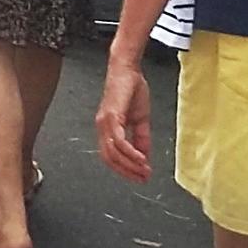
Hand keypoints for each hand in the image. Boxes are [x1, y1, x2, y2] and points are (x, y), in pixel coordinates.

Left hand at [95, 57, 151, 183]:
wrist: (127, 69)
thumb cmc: (131, 89)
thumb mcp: (140, 119)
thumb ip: (141, 137)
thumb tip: (145, 156)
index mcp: (107, 128)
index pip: (110, 157)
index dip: (124, 170)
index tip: (140, 177)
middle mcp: (103, 127)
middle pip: (109, 159)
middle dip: (127, 172)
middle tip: (143, 178)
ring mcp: (105, 122)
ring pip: (113, 153)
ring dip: (130, 165)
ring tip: (145, 171)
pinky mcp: (111, 116)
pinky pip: (118, 141)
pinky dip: (130, 152)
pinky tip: (141, 158)